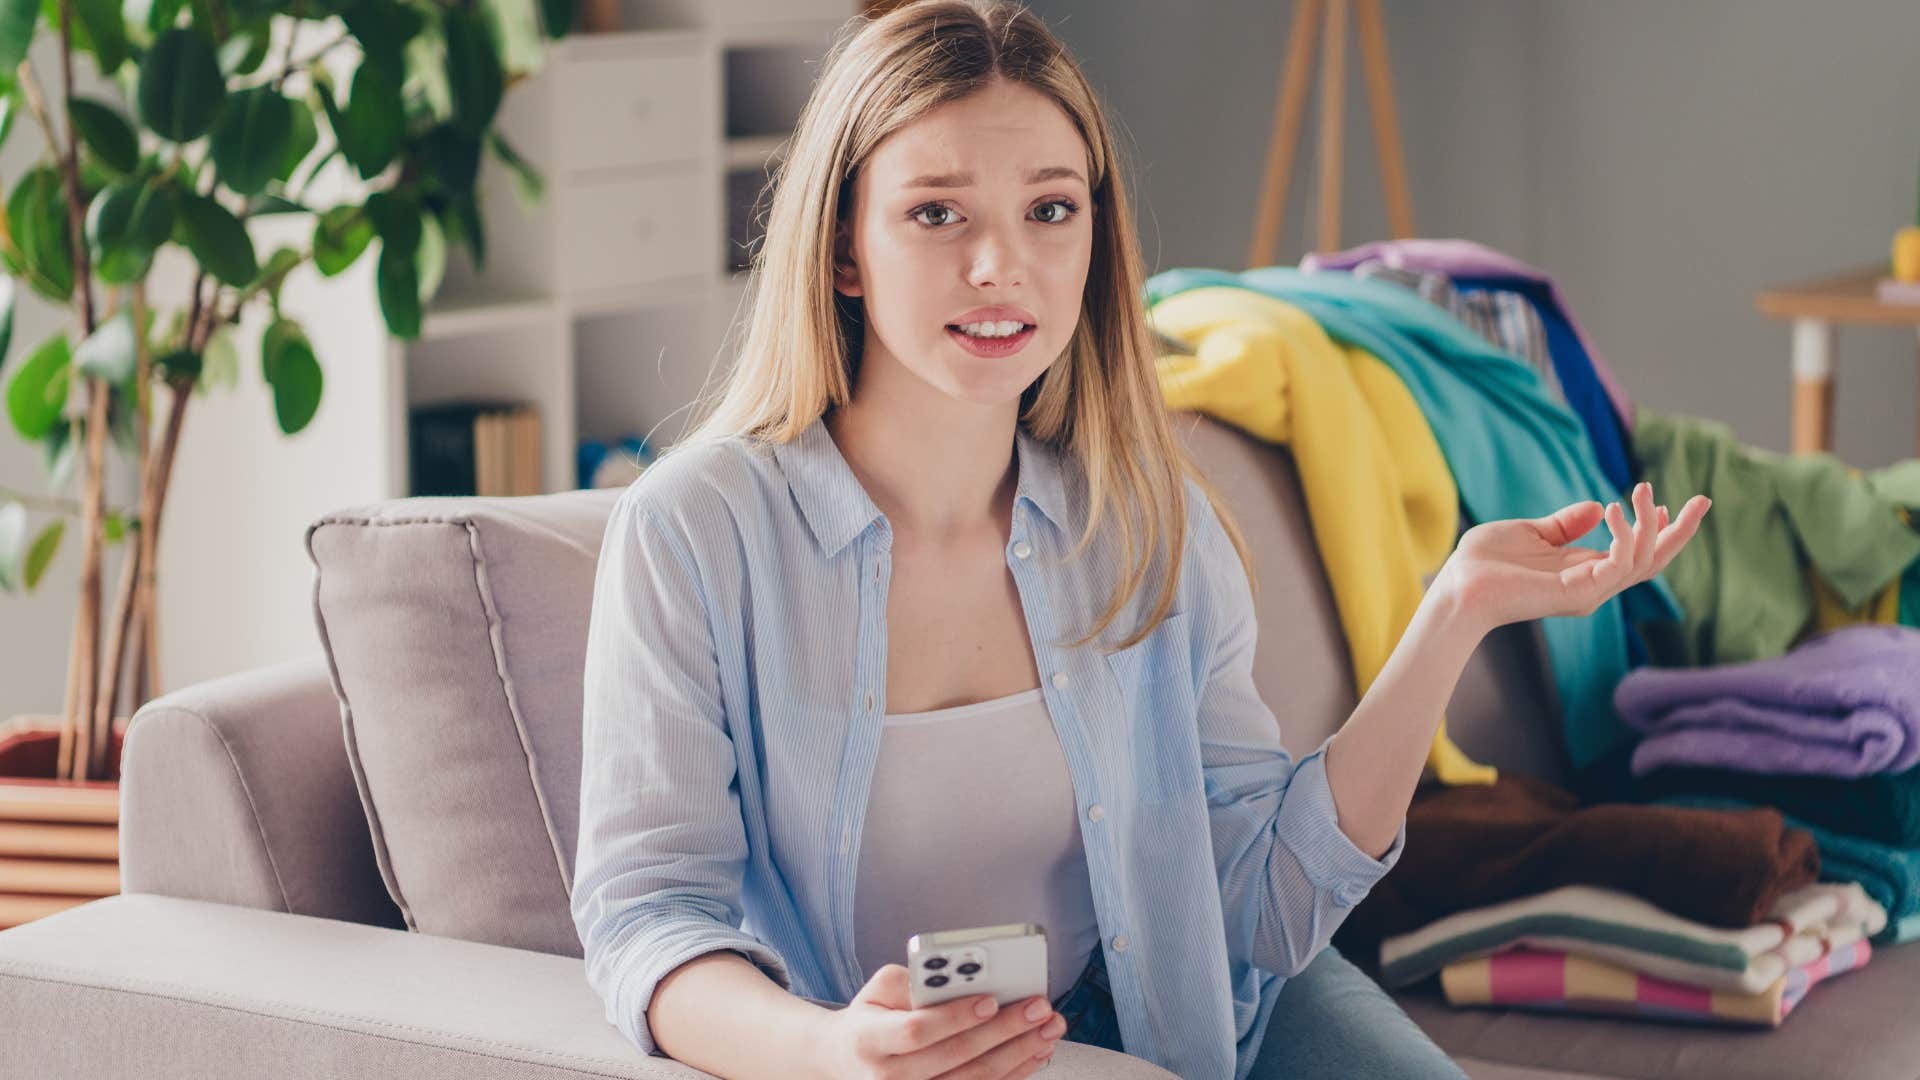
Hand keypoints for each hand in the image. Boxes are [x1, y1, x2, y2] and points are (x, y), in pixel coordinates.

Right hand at [805, 964, 1065, 1079]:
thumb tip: (960, 980)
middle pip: (955, 1058)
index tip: (990, 999)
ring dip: (1019, 1055)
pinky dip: (1014, 1074)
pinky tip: (1036, 1053)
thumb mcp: (877, 989)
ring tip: (1048, 1028)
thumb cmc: (871, 1017)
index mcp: (869, 1039)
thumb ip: (912, 982)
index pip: (917, 1031)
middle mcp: (889, 1077)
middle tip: (1038, 1008)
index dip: (955, 1017)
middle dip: (1003, 1031)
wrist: (847, 1062)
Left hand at [1432, 481, 1709, 636]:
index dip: (1658, 532)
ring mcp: (1590, 592)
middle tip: (1704, 500)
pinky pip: (1621, 563)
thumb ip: (1565, 524)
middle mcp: (1593, 585)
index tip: (1667, 505)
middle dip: (1681, 532)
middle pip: (1654, 562)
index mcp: (1583, 571)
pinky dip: (1627, 535)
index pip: (1636, 555)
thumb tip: (1599, 505)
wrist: (1457, 586)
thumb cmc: (1484, 562)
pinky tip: (1616, 508)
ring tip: (1641, 490)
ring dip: (1650, 524)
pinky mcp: (1580, 593)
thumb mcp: (1530, 533)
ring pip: (1644, 561)